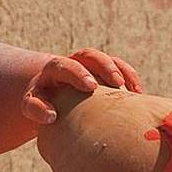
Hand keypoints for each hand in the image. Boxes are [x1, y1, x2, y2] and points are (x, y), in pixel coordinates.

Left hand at [22, 48, 144, 124]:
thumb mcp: (31, 106)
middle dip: (105, 67)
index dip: (78, 73)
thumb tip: (51, 116)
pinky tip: (139, 96)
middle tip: (116, 84)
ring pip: (108, 60)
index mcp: (54, 69)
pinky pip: (121, 70)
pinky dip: (131, 79)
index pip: (64, 65)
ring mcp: (91, 68)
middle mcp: (74, 63)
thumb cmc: (41, 106)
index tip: (91, 87)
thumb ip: (35, 109)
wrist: (50, 101)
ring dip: (122, 72)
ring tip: (134, 91)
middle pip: (89, 56)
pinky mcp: (105, 74)